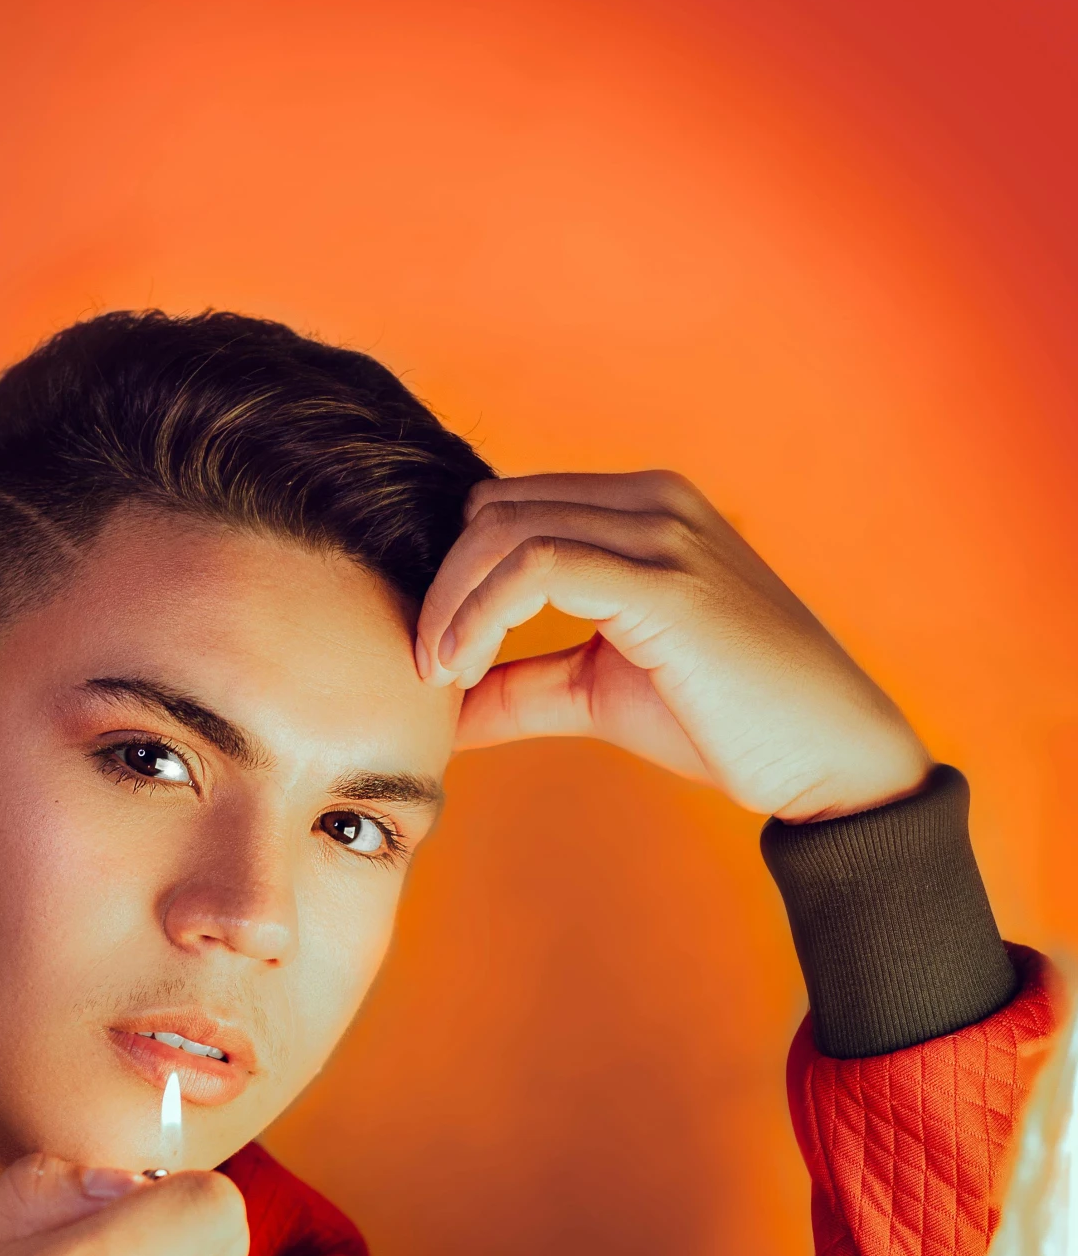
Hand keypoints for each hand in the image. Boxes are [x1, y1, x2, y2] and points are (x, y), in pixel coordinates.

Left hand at [415, 470, 931, 821]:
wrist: (828, 754)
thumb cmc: (728, 720)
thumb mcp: (599, 691)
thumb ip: (520, 684)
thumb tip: (439, 706)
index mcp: (643, 508)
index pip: (509, 504)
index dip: (453, 572)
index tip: (434, 650)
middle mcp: (654, 501)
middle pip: (494, 508)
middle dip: (440, 585)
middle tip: (425, 667)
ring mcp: (663, 534)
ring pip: (504, 529)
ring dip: (451, 604)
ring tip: (439, 674)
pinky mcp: (665, 584)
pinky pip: (537, 567)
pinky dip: (481, 615)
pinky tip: (465, 670)